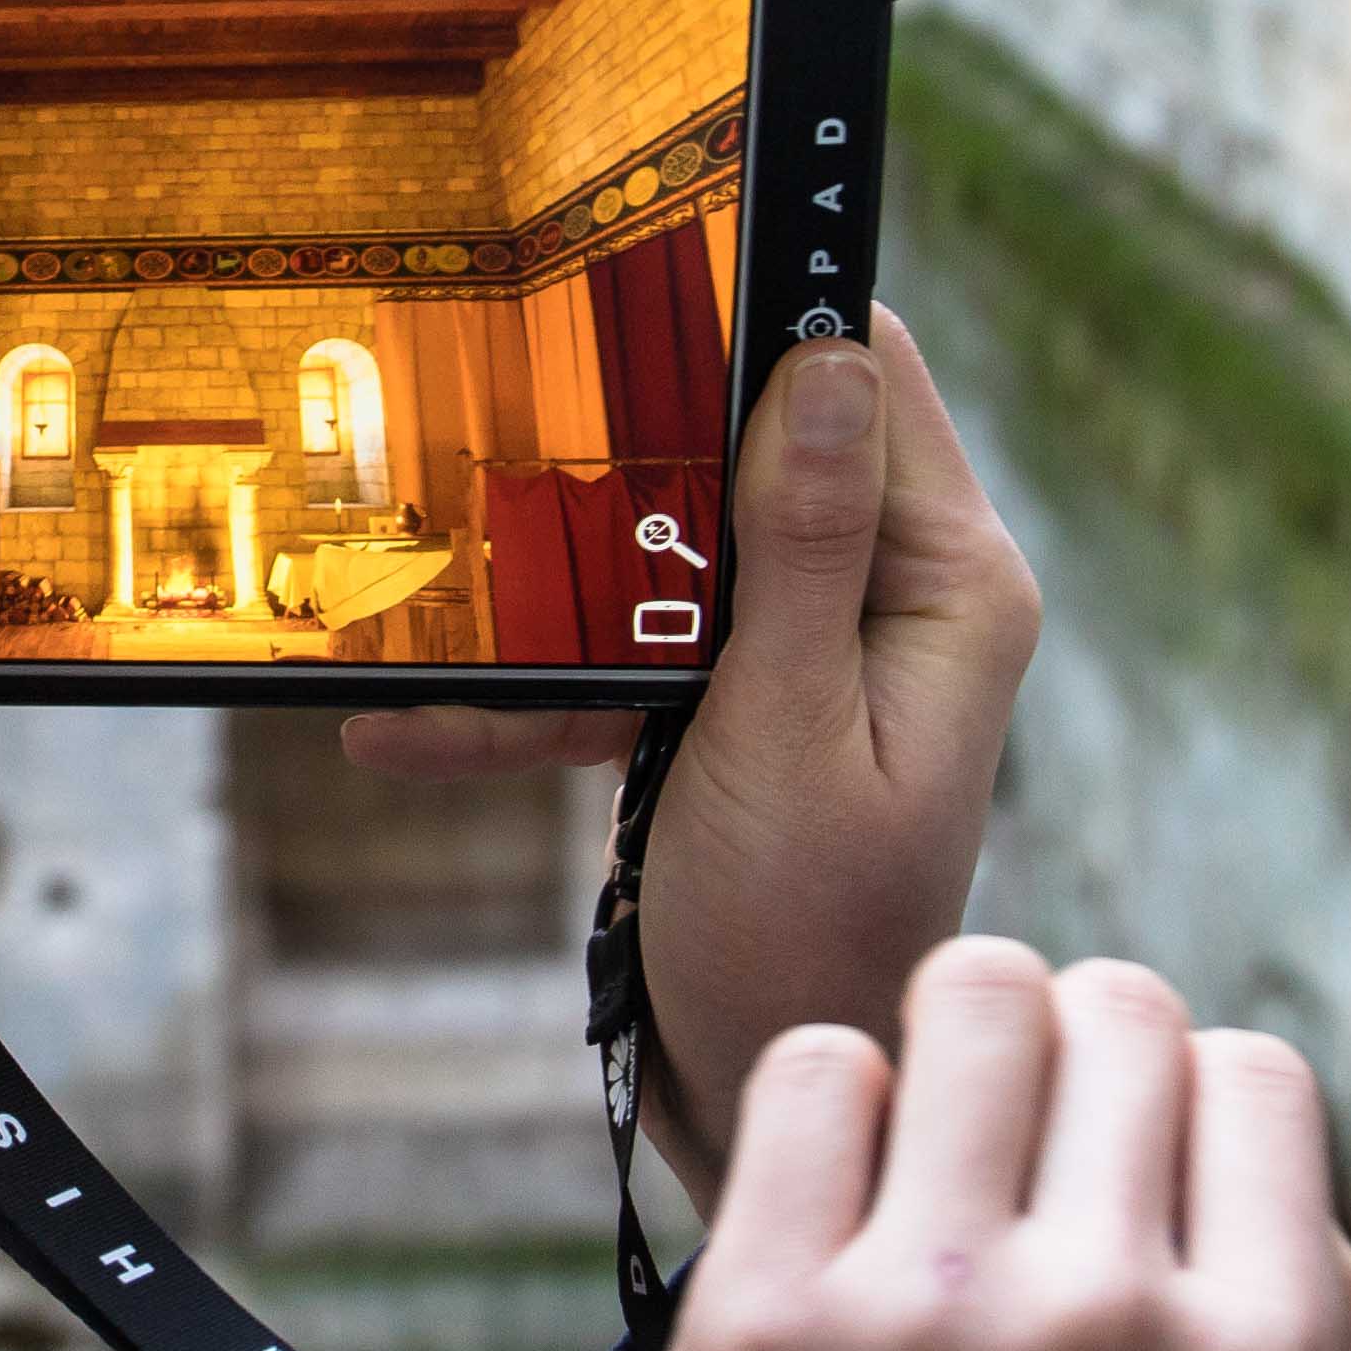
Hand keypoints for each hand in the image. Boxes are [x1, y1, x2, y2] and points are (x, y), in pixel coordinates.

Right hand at [344, 306, 1040, 1192]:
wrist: (767, 1105)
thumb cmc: (804, 939)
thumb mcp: (784, 736)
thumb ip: (801, 551)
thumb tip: (825, 363)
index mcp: (947, 588)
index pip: (868, 376)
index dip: (767, 301)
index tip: (639, 245)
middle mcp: (892, 599)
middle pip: (749, 443)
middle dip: (621, 438)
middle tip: (490, 393)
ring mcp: (808, 653)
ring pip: (665, 548)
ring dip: (548, 579)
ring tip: (420, 576)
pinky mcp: (732, 710)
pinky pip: (622, 659)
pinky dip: (528, 690)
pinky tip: (403, 722)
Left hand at [589, 937, 1350, 1350]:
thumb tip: (1269, 1176)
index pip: (1254, 1071)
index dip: (1181, 1103)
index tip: (1118, 1169)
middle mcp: (1116, 1309)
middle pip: (1117, 1007)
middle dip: (1065, 1060)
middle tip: (1006, 1158)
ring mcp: (935, 1299)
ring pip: (974, 991)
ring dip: (945, 1052)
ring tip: (918, 1157)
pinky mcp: (766, 1309)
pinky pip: (816, 1065)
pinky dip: (823, 1108)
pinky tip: (823, 1209)